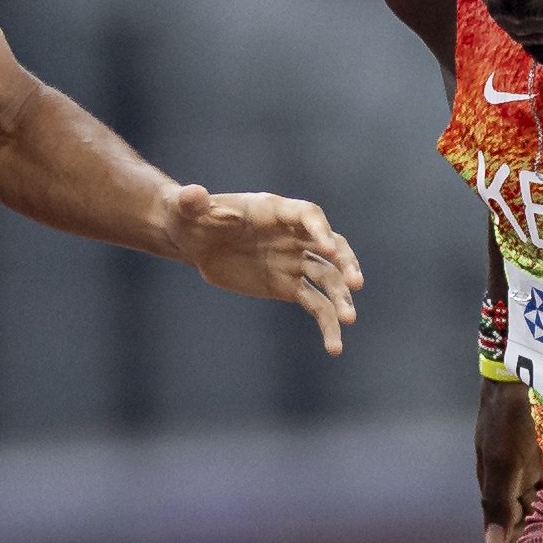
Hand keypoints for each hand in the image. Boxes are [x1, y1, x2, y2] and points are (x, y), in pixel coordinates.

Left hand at [168, 187, 364, 353]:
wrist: (194, 242)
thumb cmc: (191, 217)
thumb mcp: (187, 209)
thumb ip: (192, 202)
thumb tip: (192, 195)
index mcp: (274, 211)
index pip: (307, 215)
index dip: (319, 229)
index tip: (327, 248)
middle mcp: (293, 235)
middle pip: (330, 246)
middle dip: (344, 264)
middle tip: (355, 284)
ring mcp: (294, 261)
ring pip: (328, 278)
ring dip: (341, 298)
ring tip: (349, 320)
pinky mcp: (288, 287)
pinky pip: (315, 305)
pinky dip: (327, 324)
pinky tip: (334, 348)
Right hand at [476, 377, 540, 542]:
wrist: (518, 376)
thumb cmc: (506, 420)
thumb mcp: (500, 463)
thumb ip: (498, 502)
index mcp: (493, 481)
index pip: (503, 520)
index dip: (517, 536)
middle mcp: (510, 476)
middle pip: (524, 510)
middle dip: (539, 524)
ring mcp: (528, 462)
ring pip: (541, 496)